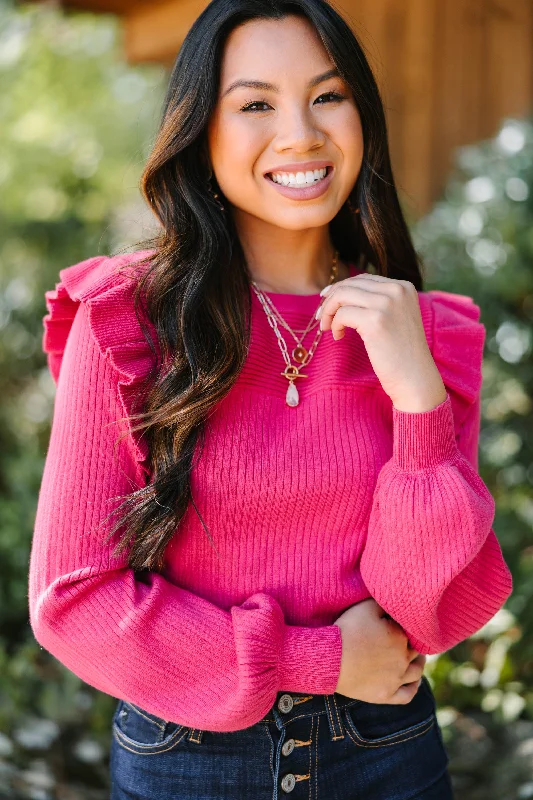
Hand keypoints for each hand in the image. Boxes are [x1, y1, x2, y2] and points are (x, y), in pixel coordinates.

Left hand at [316, 273, 446, 411]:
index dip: (341, 288)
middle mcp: (397, 290)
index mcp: (404, 287)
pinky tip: (338, 337)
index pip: (363, 279)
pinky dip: (334, 324)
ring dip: (328, 311)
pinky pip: (342, 314)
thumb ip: (377, 301)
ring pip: (342, 295)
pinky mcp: (375, 321)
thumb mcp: (395, 317)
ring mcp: (387, 304)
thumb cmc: (401, 353)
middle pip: (350, 284)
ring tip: (327, 327)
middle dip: (330, 299)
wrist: (415, 378)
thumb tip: (340, 291)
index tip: (326, 300)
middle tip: (321, 317)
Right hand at [333, 598, 426, 703]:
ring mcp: (395, 679)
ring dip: (420, 664)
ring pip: (416, 672)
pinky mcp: (386, 695)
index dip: (407, 626)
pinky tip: (415, 682)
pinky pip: (408, 695)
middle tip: (409, 637)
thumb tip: (397, 602)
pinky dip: (414, 688)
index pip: (412, 630)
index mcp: (400, 637)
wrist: (330, 659)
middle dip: (414, 643)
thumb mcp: (365, 607)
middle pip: (416, 650)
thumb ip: (384, 603)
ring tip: (418, 658)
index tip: (400, 623)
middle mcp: (403, 659)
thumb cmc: (347, 630)